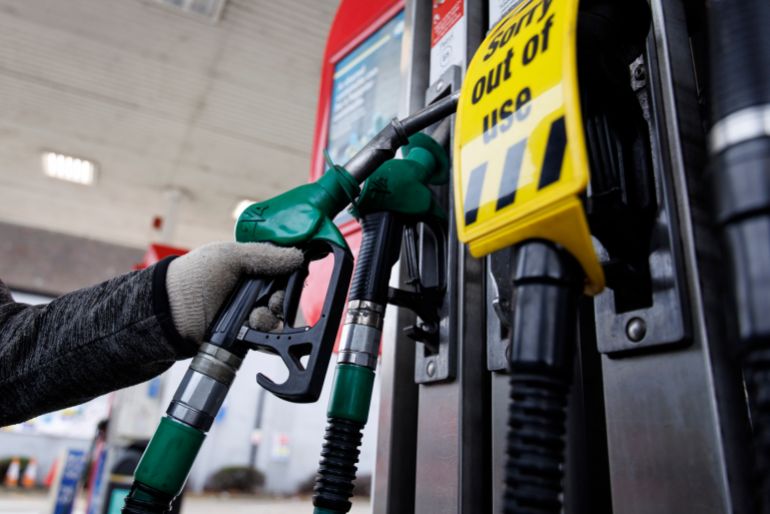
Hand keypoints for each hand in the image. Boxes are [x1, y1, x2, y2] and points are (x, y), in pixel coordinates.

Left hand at [166, 242, 303, 341]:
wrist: (168, 313)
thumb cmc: (193, 278)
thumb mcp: (230, 256)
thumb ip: (265, 255)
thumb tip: (298, 256)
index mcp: (250, 269)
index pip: (283, 272)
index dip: (290, 276)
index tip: (290, 278)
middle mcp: (251, 292)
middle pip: (283, 297)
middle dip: (281, 300)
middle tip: (270, 301)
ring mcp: (247, 315)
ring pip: (277, 319)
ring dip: (271, 318)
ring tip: (254, 317)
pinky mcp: (243, 337)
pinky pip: (266, 338)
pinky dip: (264, 334)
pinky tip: (250, 328)